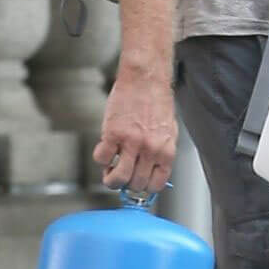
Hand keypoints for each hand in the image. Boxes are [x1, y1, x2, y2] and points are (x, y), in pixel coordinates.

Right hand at [94, 65, 176, 193]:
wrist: (145, 80)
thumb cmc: (157, 102)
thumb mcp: (168, 131)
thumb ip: (161, 152)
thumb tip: (153, 171)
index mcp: (166, 151)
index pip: (156, 184)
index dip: (144, 188)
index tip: (137, 186)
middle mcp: (150, 150)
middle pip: (136, 184)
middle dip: (126, 184)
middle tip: (120, 176)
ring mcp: (131, 143)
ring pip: (118, 178)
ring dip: (111, 180)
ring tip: (109, 172)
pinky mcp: (113, 133)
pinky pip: (102, 158)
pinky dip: (100, 159)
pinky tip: (104, 150)